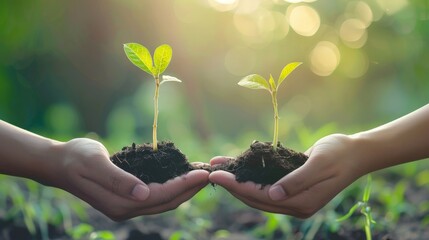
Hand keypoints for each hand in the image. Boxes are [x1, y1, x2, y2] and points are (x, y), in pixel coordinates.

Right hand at [44, 138, 208, 220]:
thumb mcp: (94, 163)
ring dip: (184, 189)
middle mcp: (126, 209)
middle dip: (191, 189)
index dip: (184, 184)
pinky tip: (181, 176)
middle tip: (210, 173)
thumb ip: (118, 180)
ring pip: (164, 201)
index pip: (161, 195)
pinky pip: (156, 196)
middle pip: (167, 202)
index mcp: (120, 202)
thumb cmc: (75, 158)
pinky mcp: (127, 200)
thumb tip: (142, 194)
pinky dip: (172, 187)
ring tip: (201, 175)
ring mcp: (127, 206)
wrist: (58, 164)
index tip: (203, 172)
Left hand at [209, 134, 363, 217]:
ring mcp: (292, 197)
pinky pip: (265, 182)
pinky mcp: (290, 187)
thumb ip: (297, 181)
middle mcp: (294, 204)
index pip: (261, 197)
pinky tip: (237, 163)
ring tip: (217, 166)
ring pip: (257, 191)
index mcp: (301, 203)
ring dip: (237, 179)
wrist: (356, 152)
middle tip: (210, 172)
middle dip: (232, 185)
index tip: (217, 176)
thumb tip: (273, 196)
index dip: (237, 186)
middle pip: (254, 197)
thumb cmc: (340, 154)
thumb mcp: (320, 164)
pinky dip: (250, 174)